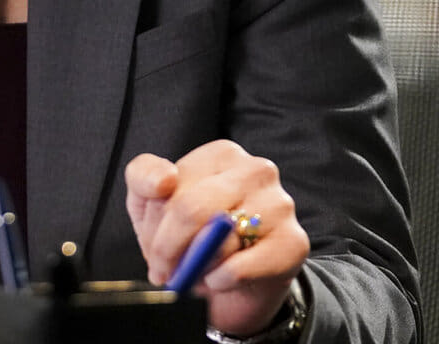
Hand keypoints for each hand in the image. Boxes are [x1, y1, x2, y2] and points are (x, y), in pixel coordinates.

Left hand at [124, 141, 308, 336]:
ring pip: (217, 237)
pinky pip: (242, 266)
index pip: (167, 184)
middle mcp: (255, 170)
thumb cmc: (190, 237)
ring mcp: (279, 203)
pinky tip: (218, 279)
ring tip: (196, 271)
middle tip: (165, 272)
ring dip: (196, 264)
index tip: (153, 249)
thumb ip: (144, 178)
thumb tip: (164, 180)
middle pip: (191, 208)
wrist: (230, 284)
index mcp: (221, 154)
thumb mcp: (151, 204)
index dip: (153, 225)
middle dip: (168, 249)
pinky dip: (220, 279)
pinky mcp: (294, 242)